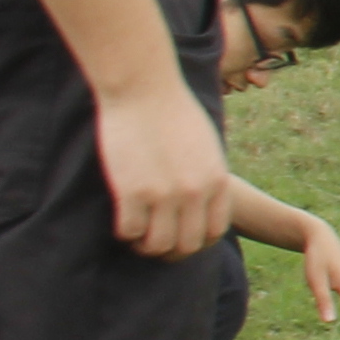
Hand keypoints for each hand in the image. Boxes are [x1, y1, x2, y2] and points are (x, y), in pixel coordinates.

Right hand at [94, 76, 233, 258]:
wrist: (143, 87)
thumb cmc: (172, 110)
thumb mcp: (206, 145)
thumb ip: (207, 176)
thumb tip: (201, 203)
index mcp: (217, 180)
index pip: (214, 232)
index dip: (196, 243)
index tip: (180, 239)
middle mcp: (195, 192)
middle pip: (187, 245)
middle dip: (170, 251)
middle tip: (153, 243)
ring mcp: (164, 194)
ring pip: (158, 245)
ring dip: (145, 247)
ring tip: (136, 238)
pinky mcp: (132, 191)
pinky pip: (130, 231)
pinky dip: (125, 233)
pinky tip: (122, 222)